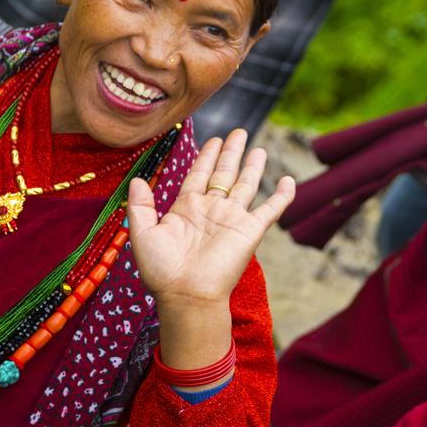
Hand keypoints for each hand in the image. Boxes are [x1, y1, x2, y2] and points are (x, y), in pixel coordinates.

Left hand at [126, 129, 293, 374]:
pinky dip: (282, 195)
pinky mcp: (250, 230)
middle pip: (224, 173)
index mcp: (187, 208)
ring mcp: (232, 219)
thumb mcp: (143, 234)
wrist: (186, 295)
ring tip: (259, 147)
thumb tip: (138, 179)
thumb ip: (140, 206)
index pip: (199, 174)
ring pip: (246, 184)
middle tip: (238, 131)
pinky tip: (289, 180)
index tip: (213, 139)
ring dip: (253, 166)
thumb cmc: (162, 270)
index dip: (206, 156)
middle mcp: (211, 210)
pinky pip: (270, 209)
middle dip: (230, 152)